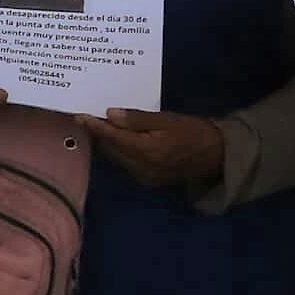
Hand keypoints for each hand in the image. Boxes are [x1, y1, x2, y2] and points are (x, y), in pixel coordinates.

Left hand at [90, 108, 227, 191]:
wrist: (216, 155)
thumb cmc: (193, 132)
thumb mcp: (166, 120)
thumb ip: (137, 119)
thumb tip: (110, 114)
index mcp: (146, 151)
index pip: (112, 137)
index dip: (94, 126)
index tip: (78, 116)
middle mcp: (141, 167)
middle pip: (111, 150)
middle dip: (98, 134)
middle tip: (86, 116)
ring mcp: (143, 176)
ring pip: (116, 157)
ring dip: (108, 143)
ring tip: (97, 125)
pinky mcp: (148, 179)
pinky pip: (126, 163)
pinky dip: (119, 150)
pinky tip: (117, 138)